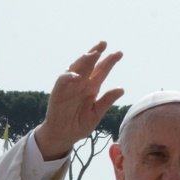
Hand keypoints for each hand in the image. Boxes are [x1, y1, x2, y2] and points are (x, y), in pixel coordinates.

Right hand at [34, 41, 123, 159]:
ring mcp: (69, 87)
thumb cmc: (79, 124)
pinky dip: (68, 77)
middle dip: (95, 53)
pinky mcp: (58, 93)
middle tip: (104, 43)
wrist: (64, 136)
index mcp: (92, 88)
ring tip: (92, 53)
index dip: (109, 61)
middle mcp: (81, 84)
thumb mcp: (97, 113)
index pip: (101, 70)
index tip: (119, 53)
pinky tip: (77, 76)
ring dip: (83, 61)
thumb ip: (107, 101)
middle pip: (89, 65)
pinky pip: (62, 82)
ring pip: (75, 69)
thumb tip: (121, 89)